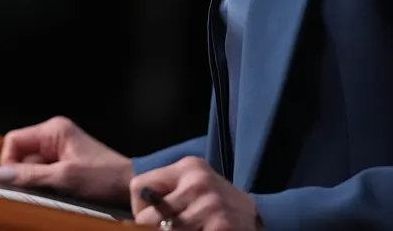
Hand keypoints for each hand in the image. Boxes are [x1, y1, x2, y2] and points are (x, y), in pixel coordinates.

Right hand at [0, 116, 134, 202]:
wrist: (130, 186)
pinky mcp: (64, 165)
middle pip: (22, 155)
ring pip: (32, 167)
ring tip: (56, 192)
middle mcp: (54, 137)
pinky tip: (60, 194)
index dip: (9, 161)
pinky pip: (44, 174)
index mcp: (53, 130)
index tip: (15, 182)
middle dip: (26, 175)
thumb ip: (31, 175)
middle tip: (41, 190)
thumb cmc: (104, 177)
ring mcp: (59, 151)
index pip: (14, 140)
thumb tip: (2, 174)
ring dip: (38, 182)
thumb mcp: (65, 178)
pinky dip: (46, 186)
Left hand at [130, 156, 259, 229]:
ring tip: (188, 228)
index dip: (140, 209)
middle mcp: (198, 183)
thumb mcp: (193, 186)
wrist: (258, 217)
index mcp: (187, 167)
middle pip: (147, 217)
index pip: (138, 187)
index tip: (153, 217)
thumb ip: (164, 194)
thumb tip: (134, 220)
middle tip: (170, 227)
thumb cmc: (216, 203)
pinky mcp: (219, 227)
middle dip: (153, 228)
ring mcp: (210, 207)